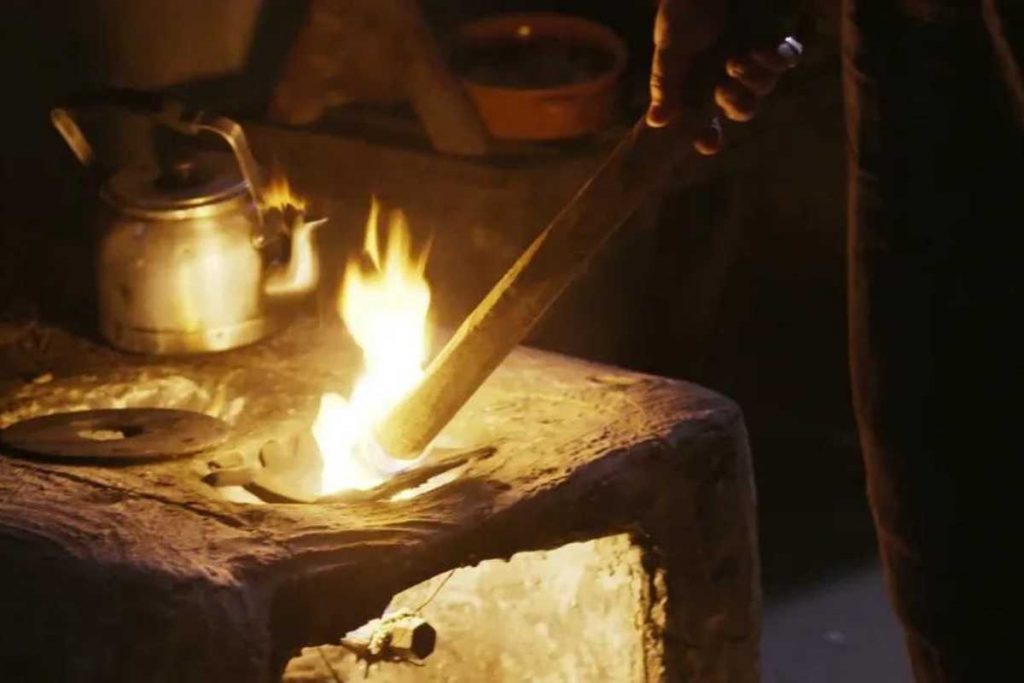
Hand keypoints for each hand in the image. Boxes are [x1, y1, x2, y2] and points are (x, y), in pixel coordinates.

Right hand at [646, 0, 800, 154]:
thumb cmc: (681, 11)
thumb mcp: (669, 51)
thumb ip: (665, 85)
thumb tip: (656, 122)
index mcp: (701, 83)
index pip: (707, 120)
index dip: (708, 136)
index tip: (706, 144)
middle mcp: (728, 74)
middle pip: (743, 108)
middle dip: (738, 106)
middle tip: (722, 91)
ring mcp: (751, 56)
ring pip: (764, 87)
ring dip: (754, 82)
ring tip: (735, 63)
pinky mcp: (770, 36)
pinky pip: (785, 58)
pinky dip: (775, 60)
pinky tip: (758, 51)